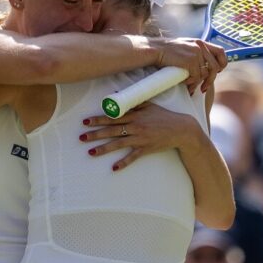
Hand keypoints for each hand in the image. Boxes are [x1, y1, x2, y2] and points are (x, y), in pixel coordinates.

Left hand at [80, 102, 198, 170]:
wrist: (181, 130)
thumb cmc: (164, 116)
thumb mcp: (149, 104)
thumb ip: (133, 100)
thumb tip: (116, 94)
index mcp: (135, 115)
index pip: (113, 117)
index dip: (98, 119)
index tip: (86, 121)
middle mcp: (135, 126)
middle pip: (112, 130)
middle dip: (96, 134)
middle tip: (82, 137)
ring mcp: (140, 138)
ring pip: (118, 144)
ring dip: (103, 149)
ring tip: (90, 152)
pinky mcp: (146, 149)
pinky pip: (133, 157)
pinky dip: (123, 163)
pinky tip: (114, 168)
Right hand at [151, 37, 226, 93]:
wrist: (155, 50)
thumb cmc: (166, 52)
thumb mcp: (184, 48)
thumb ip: (195, 54)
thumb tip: (202, 68)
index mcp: (200, 42)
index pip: (221, 52)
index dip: (222, 63)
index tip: (217, 72)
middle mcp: (200, 46)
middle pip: (215, 66)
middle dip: (210, 80)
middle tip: (204, 88)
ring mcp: (196, 53)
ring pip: (205, 74)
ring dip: (198, 84)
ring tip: (190, 88)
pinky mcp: (190, 61)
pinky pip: (196, 77)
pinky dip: (190, 83)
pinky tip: (183, 83)